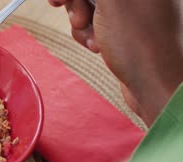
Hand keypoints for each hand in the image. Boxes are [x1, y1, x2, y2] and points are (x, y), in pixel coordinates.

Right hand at [49, 0, 182, 124]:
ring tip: (94, 36)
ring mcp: (132, 7)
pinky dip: (88, 33)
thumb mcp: (112, 0)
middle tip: (72, 12)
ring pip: (88, 2)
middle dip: (76, 0)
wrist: (158, 84)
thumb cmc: (142, 41)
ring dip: (81, 20)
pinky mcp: (125, 26)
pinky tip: (98, 45)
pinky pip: (94, 20)